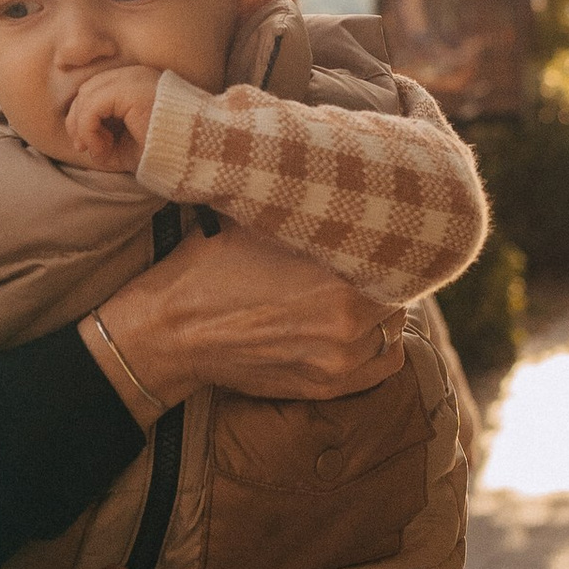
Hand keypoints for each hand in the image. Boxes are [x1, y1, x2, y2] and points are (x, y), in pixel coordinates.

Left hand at [65, 63, 162, 171]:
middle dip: (78, 121)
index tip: (89, 146)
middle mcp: (134, 75)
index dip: (83, 117)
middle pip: (87, 90)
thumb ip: (104, 138)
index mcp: (137, 83)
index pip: (96, 90)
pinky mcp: (131, 90)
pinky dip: (88, 129)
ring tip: (99, 151)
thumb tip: (82, 142)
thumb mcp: (127, 145)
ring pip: (86, 95)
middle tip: (85, 148)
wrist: (198, 153)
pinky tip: (102, 148)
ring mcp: (133, 78)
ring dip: (84, 128)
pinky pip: (92, 106)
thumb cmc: (168, 151)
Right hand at [87, 221, 404, 409]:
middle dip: (383, 276)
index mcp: (338, 282)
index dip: (387, 244)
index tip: (377, 233)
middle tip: (366, 259)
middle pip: (398, 294)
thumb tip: (340, 180)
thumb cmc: (209, 269)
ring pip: (392, 330)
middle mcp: (348, 327)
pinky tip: (361, 328)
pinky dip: (379, 346)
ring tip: (360, 292)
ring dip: (382, 312)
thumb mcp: (259, 223)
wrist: (170, 332)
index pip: (396, 260)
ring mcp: (338, 364)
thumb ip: (309, 211)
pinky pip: (383, 366)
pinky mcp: (325, 388)